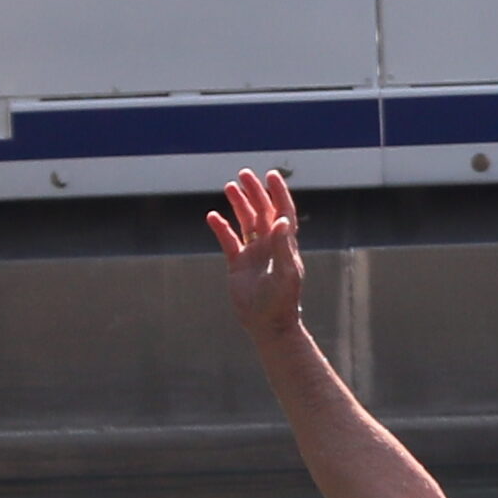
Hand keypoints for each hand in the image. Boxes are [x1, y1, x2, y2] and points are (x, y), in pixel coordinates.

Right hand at [209, 163, 308, 339]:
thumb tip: (282, 219)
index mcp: (285, 244)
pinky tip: (212, 216)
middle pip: (262, 211)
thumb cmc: (282, 300)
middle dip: (255, 192)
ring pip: (245, 222)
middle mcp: (270, 245)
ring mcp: (254, 254)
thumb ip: (283, 246)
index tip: (271, 175)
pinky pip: (228, 241)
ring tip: (229, 186)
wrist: (267, 324)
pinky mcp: (238, 265)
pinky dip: (221, 228)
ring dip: (238, 204)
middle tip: (244, 174)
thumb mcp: (285, 273)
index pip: (283, 212)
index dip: (278, 193)